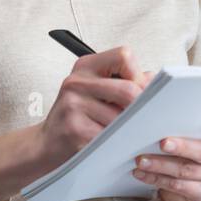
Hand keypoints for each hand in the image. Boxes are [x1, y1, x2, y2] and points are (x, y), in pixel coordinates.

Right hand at [37, 46, 154, 168]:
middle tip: (144, 119)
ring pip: (121, 118)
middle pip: (128, 90)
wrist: (47, 144)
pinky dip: (118, 142)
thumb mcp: (96, 90)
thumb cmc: (76, 116)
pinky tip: (114, 143)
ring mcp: (73, 105)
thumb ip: (124, 81)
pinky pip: (110, 136)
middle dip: (141, 108)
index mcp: (86, 66)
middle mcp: (77, 82)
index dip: (138, 75)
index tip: (140, 91)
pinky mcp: (74, 129)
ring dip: (130, 129)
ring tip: (126, 132)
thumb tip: (153, 79)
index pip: (124, 56)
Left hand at [131, 107, 200, 200]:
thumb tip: (150, 85)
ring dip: (161, 165)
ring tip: (141, 159)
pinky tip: (142, 173)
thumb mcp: (188, 122)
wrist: (195, 175)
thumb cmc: (190, 138)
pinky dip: (156, 179)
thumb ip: (177, 104)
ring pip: (187, 171)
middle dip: (183, 147)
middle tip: (162, 142)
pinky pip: (178, 186)